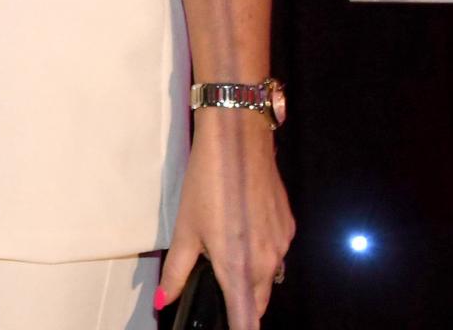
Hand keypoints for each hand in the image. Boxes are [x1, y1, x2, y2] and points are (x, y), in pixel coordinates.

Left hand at [158, 106, 292, 326]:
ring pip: (270, 278)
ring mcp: (283, 245)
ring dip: (252, 280)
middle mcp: (269, 262)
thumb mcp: (185, 228)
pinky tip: (243, 234)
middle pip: (259, 302)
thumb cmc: (207, 184)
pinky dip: (261, 254)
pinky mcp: (288, 227)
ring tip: (227, 261)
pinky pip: (277, 253)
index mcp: (240, 268)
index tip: (229, 329)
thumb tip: (163, 300)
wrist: (239, 142)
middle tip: (220, 296)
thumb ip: (176, 270)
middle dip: (243, 307)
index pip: (247, 320)